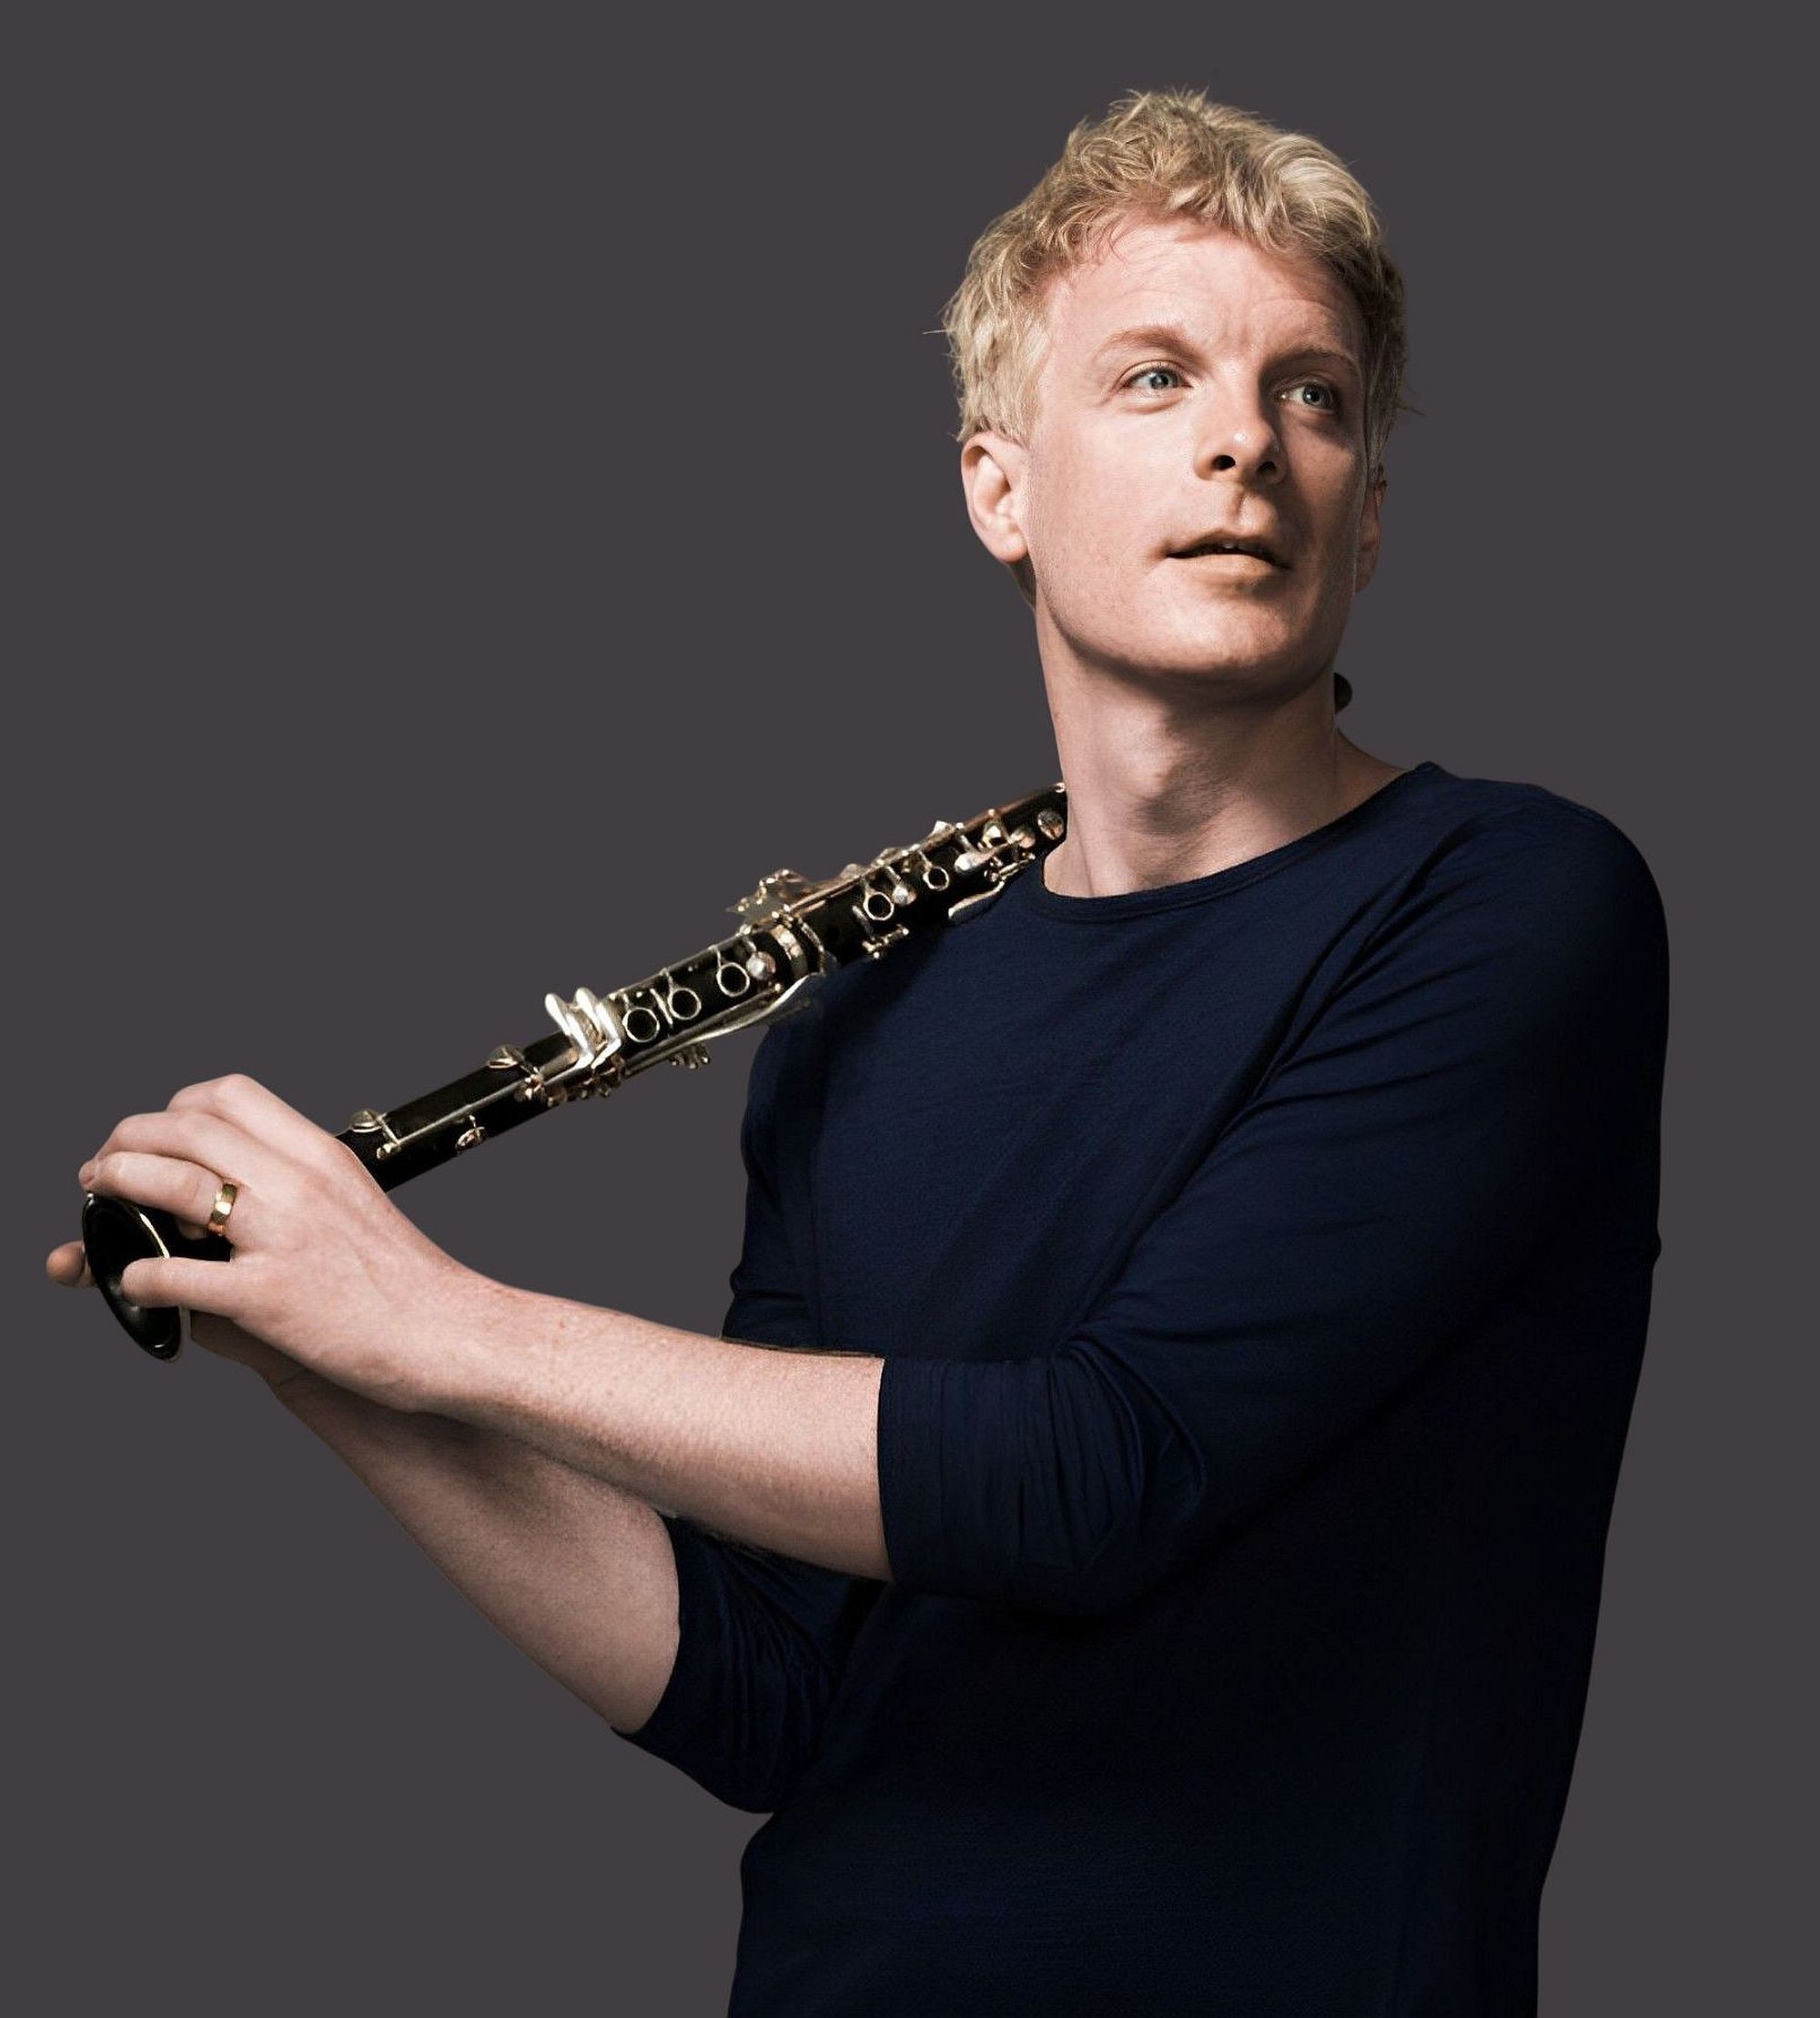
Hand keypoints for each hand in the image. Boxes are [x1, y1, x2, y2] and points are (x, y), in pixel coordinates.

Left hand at [57, 1074, 491, 1413]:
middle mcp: (300, 1184)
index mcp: (320, 1156)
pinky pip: (179, 1274)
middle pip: (187, 1129)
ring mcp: (284, 1238)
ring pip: (174, 1183)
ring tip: (98, 1200)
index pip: (228, 1095)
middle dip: (126, 1141)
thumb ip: (300, 1188)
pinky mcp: (271, 1298)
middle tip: (103, 1169)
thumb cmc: (408, 1284)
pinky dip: (141, 1275)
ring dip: (118, 1184)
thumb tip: (243, 1187)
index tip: (152, 1135)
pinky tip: (137, 1281)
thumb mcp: (355, 1206)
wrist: (454, 1334)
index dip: (172, 1108)